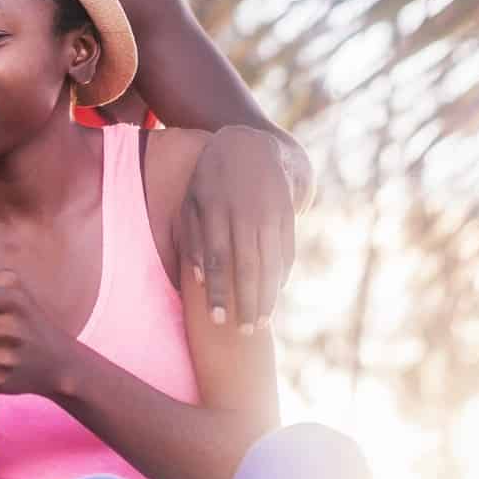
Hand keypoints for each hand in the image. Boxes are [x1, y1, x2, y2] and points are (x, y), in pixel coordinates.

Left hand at [176, 125, 295, 330]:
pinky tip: (275, 295)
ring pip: (271, 262)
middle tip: (244, 333)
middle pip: (247, 266)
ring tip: (261, 323)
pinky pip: (287, 250)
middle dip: (246, 303)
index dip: (217, 292)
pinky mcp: (287, 214)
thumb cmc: (210, 180)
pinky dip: (282, 274)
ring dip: (267, 296)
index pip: (217, 259)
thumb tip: (194, 279)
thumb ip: (191, 238)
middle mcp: (245, 212)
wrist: (250, 144)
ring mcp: (270, 212)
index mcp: (216, 210)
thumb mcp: (192, 201)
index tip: (217, 321)